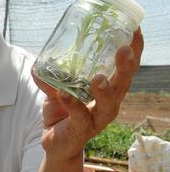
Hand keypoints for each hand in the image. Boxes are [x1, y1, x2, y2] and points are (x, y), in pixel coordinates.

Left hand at [31, 29, 143, 159]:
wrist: (56, 143)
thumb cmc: (63, 112)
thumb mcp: (57, 90)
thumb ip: (51, 78)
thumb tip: (36, 65)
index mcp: (110, 89)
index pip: (126, 68)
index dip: (134, 50)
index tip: (135, 28)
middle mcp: (109, 103)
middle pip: (124, 83)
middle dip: (126, 66)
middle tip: (124, 50)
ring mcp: (98, 119)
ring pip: (108, 104)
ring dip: (104, 90)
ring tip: (98, 78)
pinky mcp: (82, 130)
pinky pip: (79, 116)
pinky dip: (72, 105)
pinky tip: (64, 95)